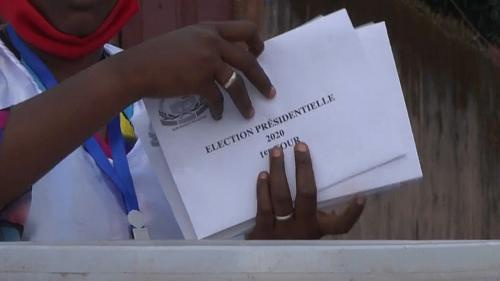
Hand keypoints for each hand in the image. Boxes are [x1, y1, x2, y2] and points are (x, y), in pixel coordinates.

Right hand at [116, 21, 273, 119]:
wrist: (136, 69)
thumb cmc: (156, 56)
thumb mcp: (184, 39)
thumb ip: (205, 44)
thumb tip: (223, 60)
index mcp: (209, 28)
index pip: (244, 28)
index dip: (256, 42)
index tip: (260, 55)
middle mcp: (212, 41)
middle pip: (248, 59)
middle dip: (262, 79)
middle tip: (270, 93)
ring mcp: (207, 60)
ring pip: (237, 82)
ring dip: (245, 101)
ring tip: (250, 114)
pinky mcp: (199, 80)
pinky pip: (217, 98)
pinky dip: (218, 109)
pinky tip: (217, 115)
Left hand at [248, 142, 364, 239]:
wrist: (263, 262)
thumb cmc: (288, 239)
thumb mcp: (305, 230)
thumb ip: (312, 212)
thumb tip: (309, 177)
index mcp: (317, 229)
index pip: (341, 225)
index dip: (352, 213)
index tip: (361, 197)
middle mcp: (303, 230)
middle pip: (306, 195)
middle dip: (304, 168)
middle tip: (300, 146)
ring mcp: (282, 231)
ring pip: (281, 196)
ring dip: (278, 171)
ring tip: (277, 151)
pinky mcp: (262, 231)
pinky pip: (263, 206)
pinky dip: (262, 189)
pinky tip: (263, 174)